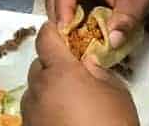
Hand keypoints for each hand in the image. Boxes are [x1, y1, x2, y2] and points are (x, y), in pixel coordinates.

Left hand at [22, 23, 139, 125]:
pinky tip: (63, 118)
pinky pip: (33, 111)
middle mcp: (38, 88)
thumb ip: (98, 70)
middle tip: (72, 74)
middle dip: (52, 66)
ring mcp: (31, 111)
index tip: (59, 31)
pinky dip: (44, 109)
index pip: (45, 39)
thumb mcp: (117, 93)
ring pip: (34, 90)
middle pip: (38, 66)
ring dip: (47, 89)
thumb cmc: (113, 124)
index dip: (52, 32)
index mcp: (60, 72)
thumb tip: (86, 62)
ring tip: (69, 101)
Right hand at [46, 0, 148, 53]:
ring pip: (56, 10)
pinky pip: (64, 16)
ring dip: (66, 28)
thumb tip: (113, 40)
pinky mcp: (73, 1)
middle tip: (73, 44)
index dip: (63, 12)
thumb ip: (126, 19)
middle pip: (54, 0)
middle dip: (62, 23)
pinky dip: (71, 30)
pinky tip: (82, 41)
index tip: (68, 33)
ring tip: (78, 44)